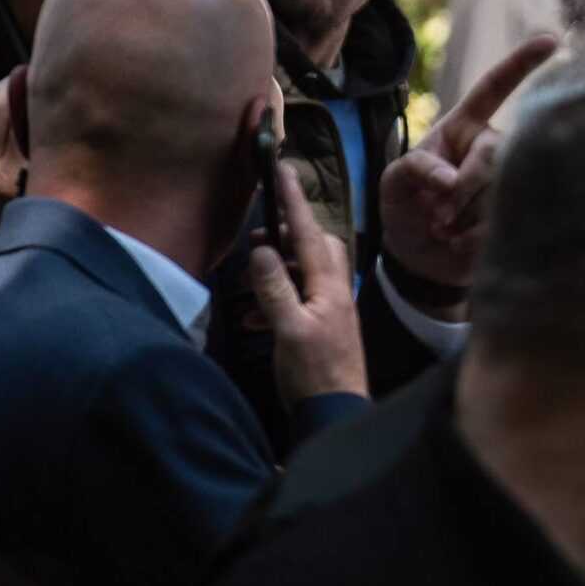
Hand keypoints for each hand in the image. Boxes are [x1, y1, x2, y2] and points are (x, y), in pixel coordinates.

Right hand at [247, 139, 365, 402]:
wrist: (336, 414)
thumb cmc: (314, 373)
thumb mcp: (289, 330)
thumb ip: (274, 289)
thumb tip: (262, 250)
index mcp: (330, 284)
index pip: (309, 233)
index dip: (294, 202)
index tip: (284, 171)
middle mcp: (335, 290)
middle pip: (314, 247)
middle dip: (286, 237)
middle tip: (258, 239)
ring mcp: (332, 309)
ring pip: (304, 272)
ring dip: (275, 271)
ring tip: (248, 278)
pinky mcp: (323, 327)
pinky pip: (298, 300)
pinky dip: (274, 300)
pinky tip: (251, 318)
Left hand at [381, 35, 555, 288]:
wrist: (419, 256)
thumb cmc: (406, 206)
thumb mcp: (394, 182)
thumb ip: (415, 170)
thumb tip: (452, 183)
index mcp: (465, 126)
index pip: (494, 89)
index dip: (521, 63)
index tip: (552, 40)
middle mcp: (494, 147)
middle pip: (494, 152)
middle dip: (464, 187)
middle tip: (436, 216)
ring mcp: (508, 180)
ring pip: (502, 190)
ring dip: (464, 217)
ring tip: (444, 230)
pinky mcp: (518, 213)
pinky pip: (507, 221)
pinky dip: (474, 239)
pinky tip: (458, 244)